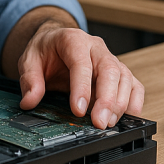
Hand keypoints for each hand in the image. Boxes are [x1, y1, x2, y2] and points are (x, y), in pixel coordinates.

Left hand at [16, 23, 144, 128]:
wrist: (56, 42)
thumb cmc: (46, 50)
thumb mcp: (29, 60)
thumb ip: (30, 80)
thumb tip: (29, 101)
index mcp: (73, 40)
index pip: (81, 62)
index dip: (82, 87)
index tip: (78, 110)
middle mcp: (96, 48)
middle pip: (109, 70)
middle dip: (107, 99)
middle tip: (99, 122)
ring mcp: (110, 59)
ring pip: (125, 77)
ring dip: (120, 103)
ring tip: (108, 123)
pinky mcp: (119, 72)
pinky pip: (134, 85)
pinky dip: (134, 102)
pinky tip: (127, 117)